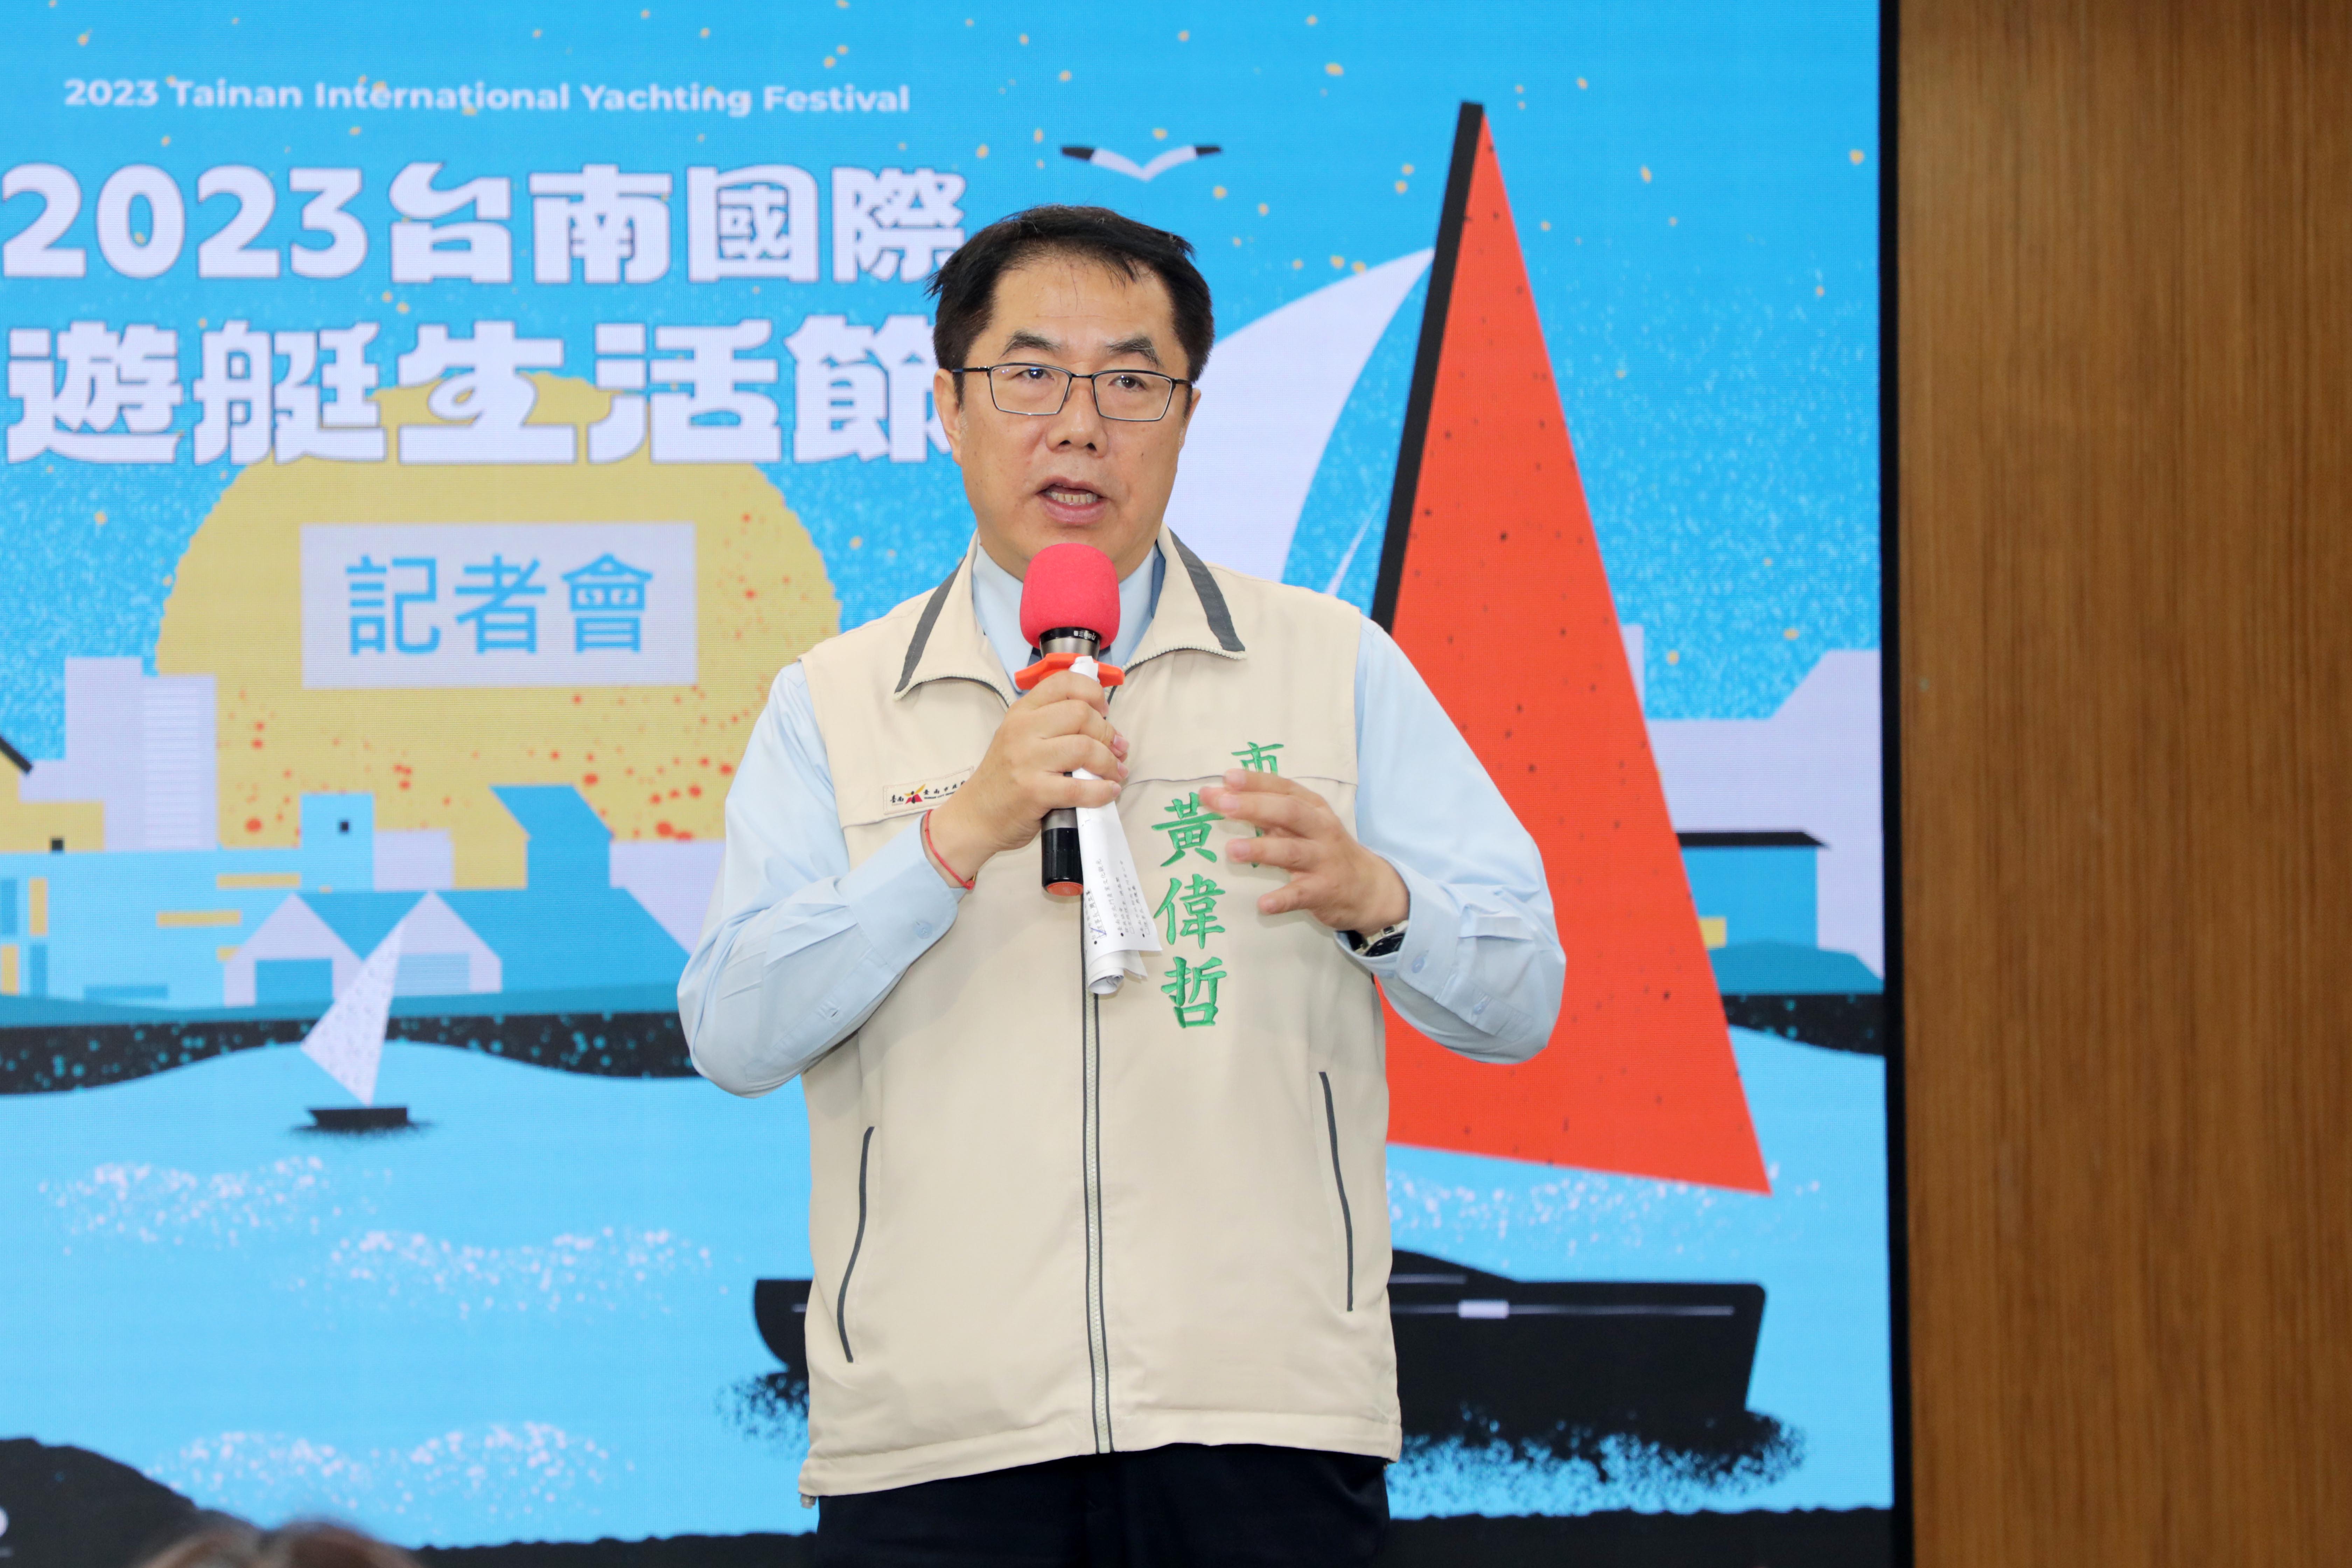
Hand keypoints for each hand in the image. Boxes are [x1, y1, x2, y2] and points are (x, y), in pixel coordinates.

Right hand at [925, 670, 1127, 882]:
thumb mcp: (1019, 738)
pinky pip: (1079, 787)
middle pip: (1080, 714)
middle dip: (1107, 732)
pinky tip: (1109, 791)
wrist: (975, 815)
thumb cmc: (1004, 778)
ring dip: (1109, 761)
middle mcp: (1023, 730)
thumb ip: (1051, 724)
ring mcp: (1027, 760)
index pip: (1063, 683)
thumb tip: (1101, 722)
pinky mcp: (1034, 791)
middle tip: (1117, 748)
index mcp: (1022, 712)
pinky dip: (1102, 790)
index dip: (1092, 692)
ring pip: (1083, 747)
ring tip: (1115, 772)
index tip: (1104, 710)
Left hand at [1202, 769, 1409, 934]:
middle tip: (1223, 805)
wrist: (1369, 888)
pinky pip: (1301, 895)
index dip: (1257, 782)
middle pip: (1288, 813)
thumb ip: (1270, 813)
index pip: (1284, 789)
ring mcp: (1323, 860)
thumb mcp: (1304, 825)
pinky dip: (1282, 899)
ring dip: (1262, 849)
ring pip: (1292, 852)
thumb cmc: (1323, 850)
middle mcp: (1320, 830)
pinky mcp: (1324, 891)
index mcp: (1313, 809)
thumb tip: (1223, 798)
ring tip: (1232, 850)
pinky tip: (1263, 904)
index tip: (1227, 777)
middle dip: (1255, 807)